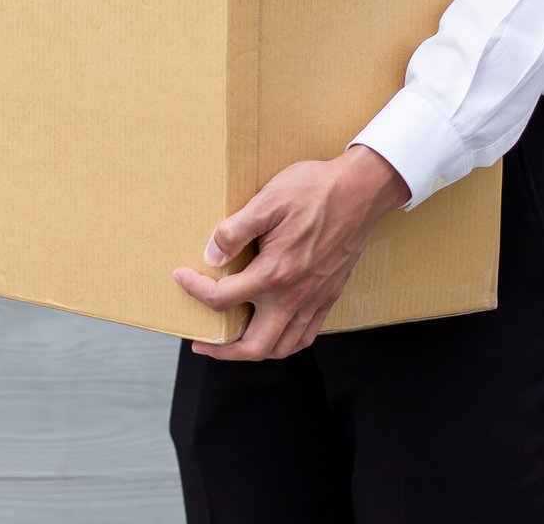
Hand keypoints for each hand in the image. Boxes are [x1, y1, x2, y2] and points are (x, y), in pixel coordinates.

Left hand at [172, 145, 408, 359]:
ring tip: (232, 344)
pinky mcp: (328, 297)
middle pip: (253, 346)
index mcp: (274, 272)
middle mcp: (294, 296)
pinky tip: (271, 332)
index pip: (222, 298)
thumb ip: (235, 231)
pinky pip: (305, 337)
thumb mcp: (268, 200)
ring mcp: (314, 300)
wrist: (361, 191)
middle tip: (201, 342)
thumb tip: (211, 256)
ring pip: (281, 348)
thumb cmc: (315, 190)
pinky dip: (284, 344)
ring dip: (251, 352)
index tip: (182, 277)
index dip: (194, 290)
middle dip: (222, 350)